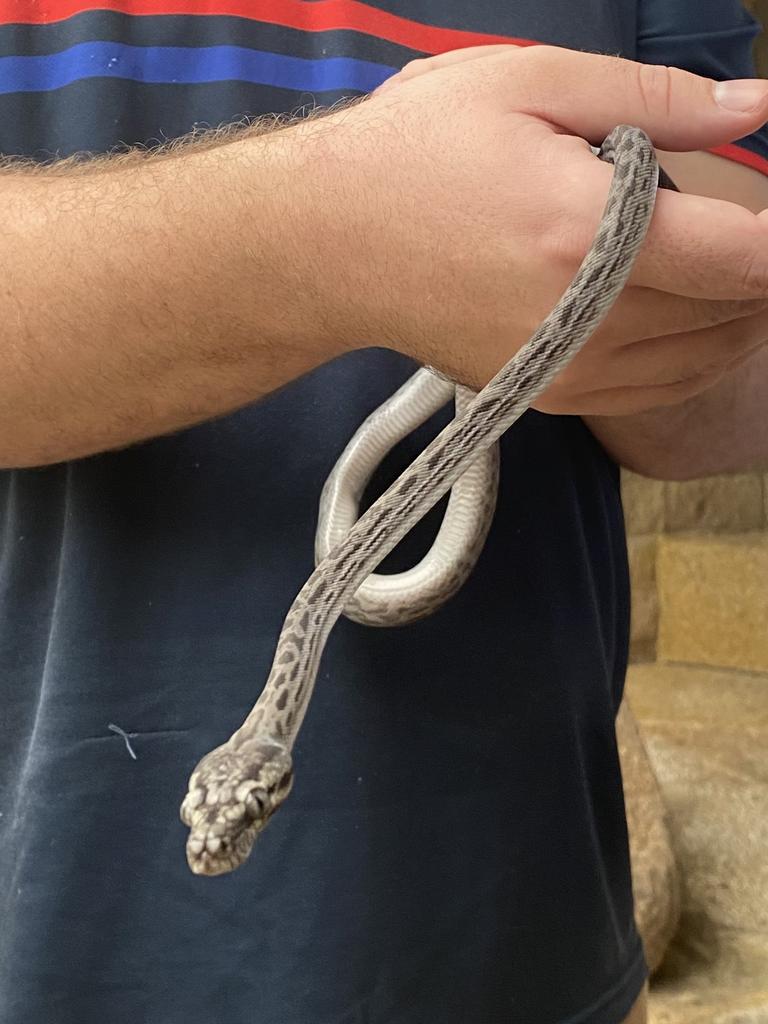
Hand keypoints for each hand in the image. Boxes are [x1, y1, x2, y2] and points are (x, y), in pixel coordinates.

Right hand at [310, 44, 767, 413]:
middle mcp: (587, 322)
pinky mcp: (546, 396)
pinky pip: (653, 391)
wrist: (329, 245)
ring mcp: (566, 371)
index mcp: (590, 234)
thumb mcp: (530, 84)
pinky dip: (694, 356)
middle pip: (735, 314)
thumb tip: (757, 105)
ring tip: (734, 270)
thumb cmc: (417, 153)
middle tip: (749, 231)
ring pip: (705, 361)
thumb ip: (657, 100)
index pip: (747, 257)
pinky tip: (693, 319)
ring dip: (741, 318)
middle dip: (765, 274)